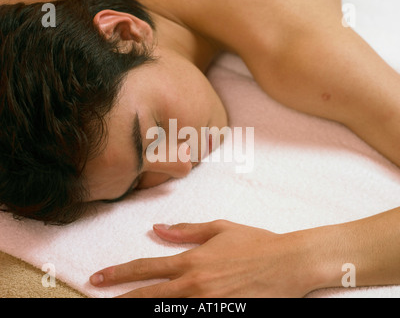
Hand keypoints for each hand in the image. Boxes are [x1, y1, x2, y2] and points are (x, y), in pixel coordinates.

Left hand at [90, 220, 318, 297]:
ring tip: (121, 307)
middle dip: (120, 299)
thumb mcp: (220, 228)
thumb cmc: (255, 242)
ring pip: (166, 311)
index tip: (97, 278)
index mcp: (193, 260)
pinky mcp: (223, 313)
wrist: (287, 262)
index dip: (119, 274)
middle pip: (148, 296)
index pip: (147, 268)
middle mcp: (195, 284)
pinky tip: (164, 313)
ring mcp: (208, 303)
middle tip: (98, 299)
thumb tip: (157, 228)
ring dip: (142, 309)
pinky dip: (174, 317)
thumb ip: (186, 230)